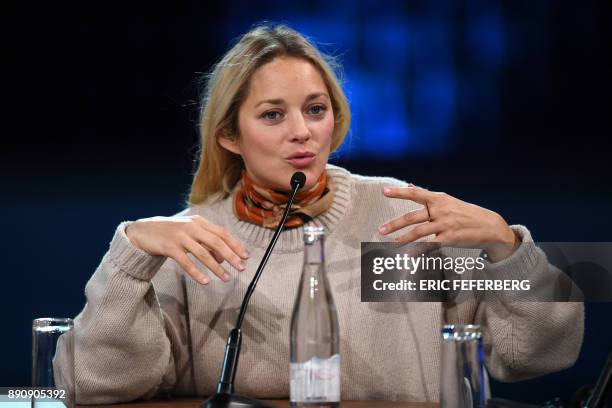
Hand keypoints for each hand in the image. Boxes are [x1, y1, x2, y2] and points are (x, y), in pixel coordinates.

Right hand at [125, 215, 249, 283]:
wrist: (143, 231)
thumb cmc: (171, 233)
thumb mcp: (191, 233)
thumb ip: (207, 243)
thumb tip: (224, 258)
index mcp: (199, 222)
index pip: (222, 233)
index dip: (236, 244)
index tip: (246, 256)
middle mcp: (192, 227)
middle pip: (216, 242)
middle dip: (231, 256)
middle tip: (241, 268)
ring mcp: (180, 236)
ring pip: (203, 253)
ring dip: (217, 267)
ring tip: (227, 278)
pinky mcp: (169, 247)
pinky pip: (186, 262)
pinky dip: (196, 273)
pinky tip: (205, 282)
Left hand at [379, 186, 518, 261]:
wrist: (490, 226)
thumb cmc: (466, 213)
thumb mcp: (448, 200)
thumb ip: (428, 195)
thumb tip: (410, 185)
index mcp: (439, 198)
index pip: (415, 193)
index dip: (399, 192)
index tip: (384, 191)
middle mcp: (440, 210)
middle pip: (412, 216)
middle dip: (394, 224)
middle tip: (381, 229)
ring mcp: (445, 224)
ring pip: (418, 232)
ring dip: (403, 238)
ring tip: (391, 243)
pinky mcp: (449, 239)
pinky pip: (430, 245)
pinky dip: (418, 251)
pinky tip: (408, 256)